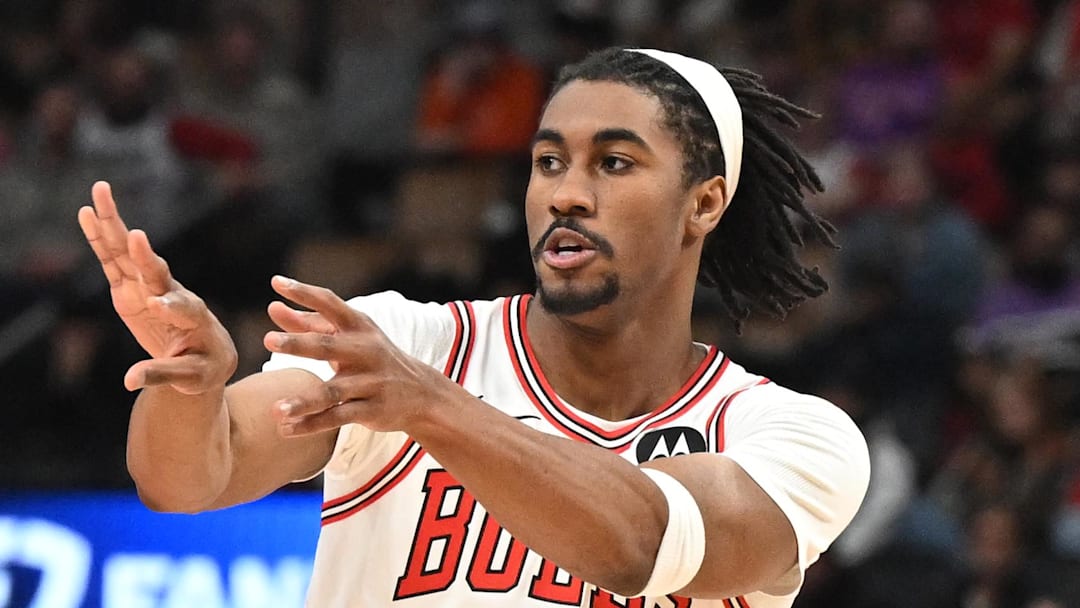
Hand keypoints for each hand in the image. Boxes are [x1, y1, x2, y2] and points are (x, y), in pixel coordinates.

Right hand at [78, 181, 236, 393]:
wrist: (206, 357)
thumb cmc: (202, 367)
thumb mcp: (189, 377)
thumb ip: (162, 374)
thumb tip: (130, 381)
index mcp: (192, 317)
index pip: (181, 307)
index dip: (170, 305)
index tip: (158, 305)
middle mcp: (171, 294)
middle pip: (155, 270)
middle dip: (145, 255)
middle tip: (137, 236)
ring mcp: (149, 287)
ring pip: (130, 255)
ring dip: (116, 225)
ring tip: (101, 193)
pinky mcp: (130, 288)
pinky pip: (113, 260)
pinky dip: (100, 238)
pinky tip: (87, 213)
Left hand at [264, 276, 453, 435]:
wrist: (421, 392)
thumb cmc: (372, 358)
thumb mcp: (349, 336)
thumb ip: (309, 323)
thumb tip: (272, 308)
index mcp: (359, 327)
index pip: (331, 303)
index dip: (305, 292)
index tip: (277, 283)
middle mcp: (365, 351)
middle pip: (329, 346)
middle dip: (299, 343)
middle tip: (268, 340)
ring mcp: (370, 382)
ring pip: (333, 391)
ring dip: (303, 401)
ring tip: (275, 410)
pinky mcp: (372, 410)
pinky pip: (337, 418)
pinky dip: (311, 424)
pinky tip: (285, 429)